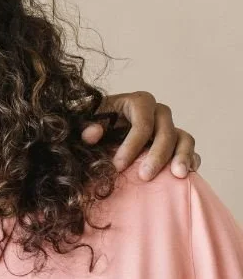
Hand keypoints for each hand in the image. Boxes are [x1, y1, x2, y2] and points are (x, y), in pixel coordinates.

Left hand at [81, 91, 199, 180]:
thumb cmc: (99, 123)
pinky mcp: (179, 142)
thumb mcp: (88, 121)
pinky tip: (186, 174)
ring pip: (185, 138)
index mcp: (138, 102)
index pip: (142, 122)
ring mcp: (171, 127)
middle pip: (166, 131)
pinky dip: (191, 160)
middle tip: (144, 176)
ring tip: (178, 175)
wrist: (108, 129)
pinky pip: (191, 149)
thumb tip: (92, 134)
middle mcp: (158, 112)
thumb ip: (87, 126)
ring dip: (182, 157)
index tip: (119, 166)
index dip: (132, 145)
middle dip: (157, 155)